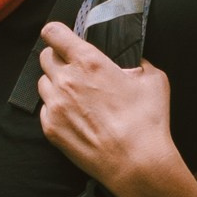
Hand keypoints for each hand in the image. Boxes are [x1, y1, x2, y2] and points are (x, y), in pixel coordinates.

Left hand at [36, 19, 184, 196]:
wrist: (136, 163)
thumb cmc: (147, 121)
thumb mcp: (154, 80)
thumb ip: (139, 63)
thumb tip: (134, 63)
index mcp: (89, 62)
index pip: (54, 33)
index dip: (56, 33)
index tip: (61, 37)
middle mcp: (66, 80)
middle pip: (45, 57)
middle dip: (57, 59)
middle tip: (74, 69)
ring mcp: (55, 105)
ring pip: (43, 84)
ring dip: (55, 84)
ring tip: (76, 97)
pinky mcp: (50, 128)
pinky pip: (45, 110)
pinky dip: (56, 110)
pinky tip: (76, 118)